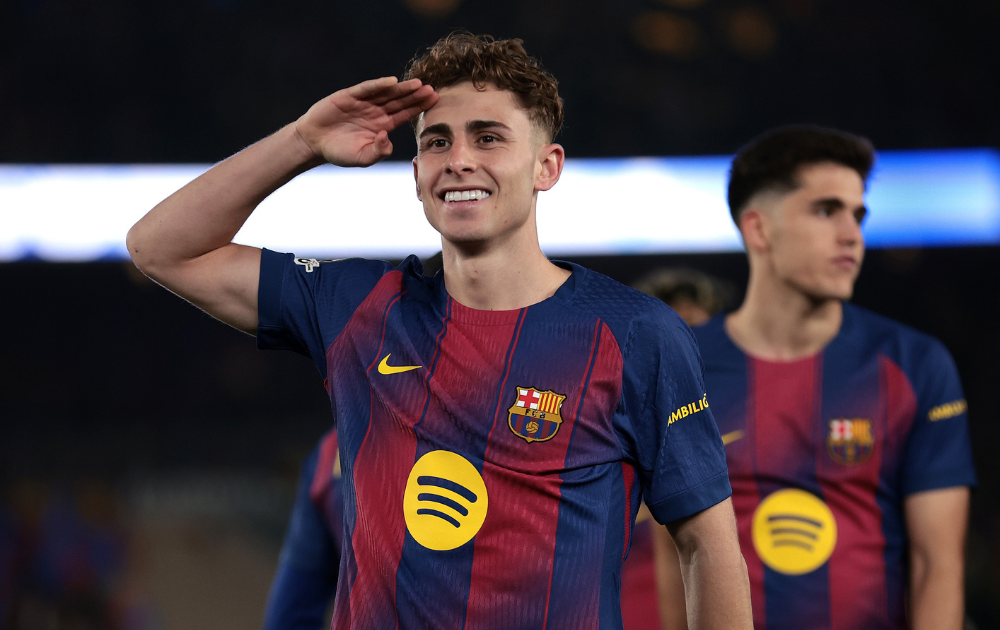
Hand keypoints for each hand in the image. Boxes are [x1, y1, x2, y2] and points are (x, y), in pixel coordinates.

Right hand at [294, 77, 438, 166]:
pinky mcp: (349, 96)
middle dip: (416, 96)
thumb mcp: (362, 157)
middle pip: (400, 101)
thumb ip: (378, 151)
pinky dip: (378, 85)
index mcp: (383, 125)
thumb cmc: (340, 152)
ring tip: (418, 84)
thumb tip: (387, 139)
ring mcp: (363, 103)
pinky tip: (392, 82)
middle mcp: (376, 111)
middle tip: (432, 90)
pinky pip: (366, 89)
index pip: (405, 114)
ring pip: (387, 93)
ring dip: (402, 89)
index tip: (434, 100)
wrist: (314, 143)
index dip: (419, 107)